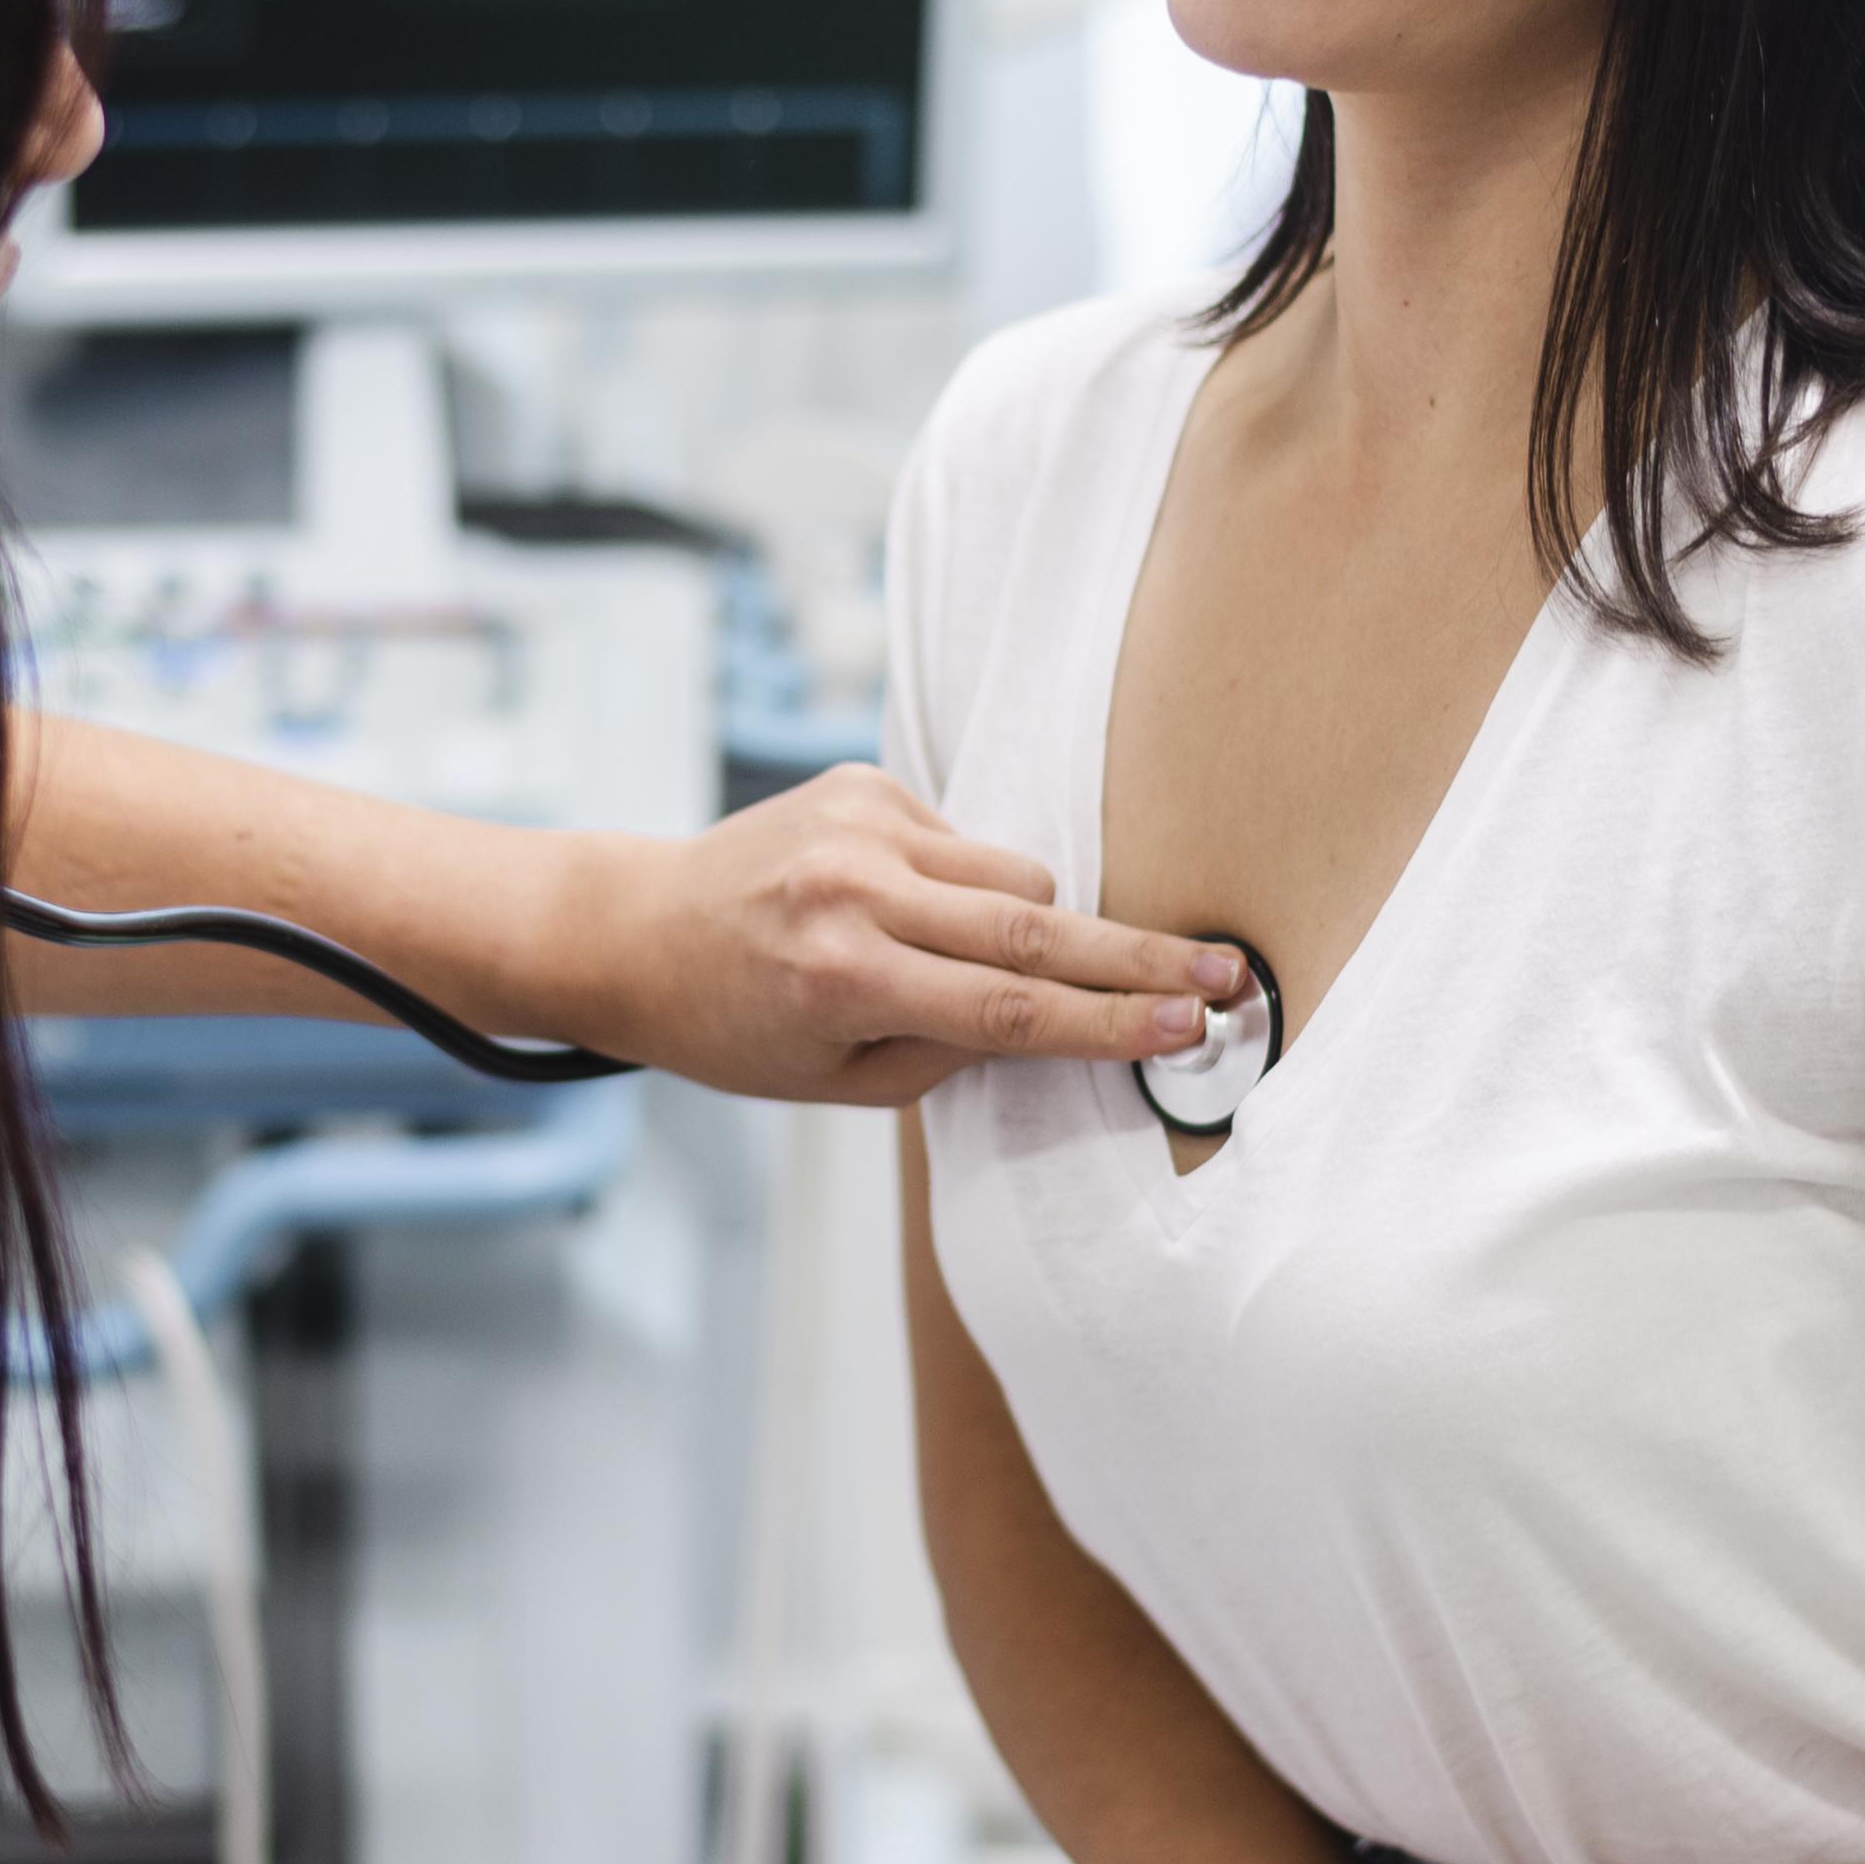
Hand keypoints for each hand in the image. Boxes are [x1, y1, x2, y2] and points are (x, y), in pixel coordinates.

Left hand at [577, 768, 1236, 1103]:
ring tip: (999, 961)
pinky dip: (968, 884)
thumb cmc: (738, 1027)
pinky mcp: (861, 783)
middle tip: (1229, 975)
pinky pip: (966, 842)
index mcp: (842, 980)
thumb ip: (953, 1050)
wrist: (635, 930)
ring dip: (1038, 924)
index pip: (1008, 1009)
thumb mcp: (840, 1080)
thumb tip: (1063, 1019)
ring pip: (1011, 877)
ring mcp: (858, 826)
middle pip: (1031, 930)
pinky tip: (912, 909)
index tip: (1189, 1029)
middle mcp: (852, 893)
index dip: (1109, 1023)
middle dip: (1140, 959)